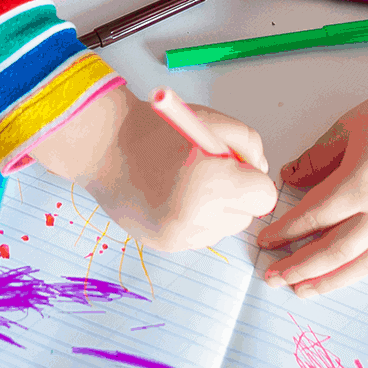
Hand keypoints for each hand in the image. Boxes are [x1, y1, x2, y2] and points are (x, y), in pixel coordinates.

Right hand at [34, 86, 277, 251]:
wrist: (104, 146)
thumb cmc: (158, 128)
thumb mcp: (212, 122)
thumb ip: (249, 146)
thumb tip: (259, 174)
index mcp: (212, 181)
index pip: (264, 198)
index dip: (253, 181)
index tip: (237, 169)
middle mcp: (196, 216)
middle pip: (245, 217)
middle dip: (235, 196)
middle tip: (209, 173)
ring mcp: (179, 235)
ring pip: (222, 230)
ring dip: (215, 210)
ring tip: (186, 184)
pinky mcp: (164, 245)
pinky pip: (199, 237)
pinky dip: (194, 220)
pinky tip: (171, 198)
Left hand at [255, 82, 367, 295]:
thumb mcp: (346, 129)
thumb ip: (315, 160)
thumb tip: (288, 178)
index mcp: (360, 183)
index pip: (314, 217)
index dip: (286, 231)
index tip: (265, 241)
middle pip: (332, 250)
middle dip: (299, 266)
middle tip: (272, 276)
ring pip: (358, 263)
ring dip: (327, 280)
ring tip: (301, 290)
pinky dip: (356, 272)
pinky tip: (338, 278)